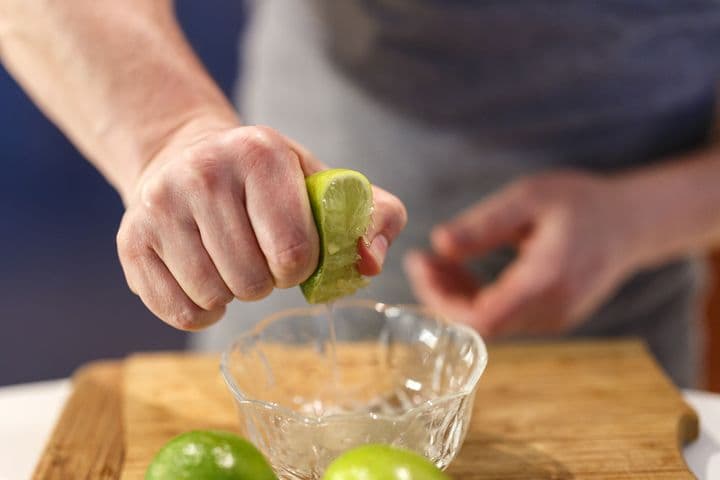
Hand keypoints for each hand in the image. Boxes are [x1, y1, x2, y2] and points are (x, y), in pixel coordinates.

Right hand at [117, 121, 405, 329]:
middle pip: (252, 281)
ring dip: (234, 293)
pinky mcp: (131, 240)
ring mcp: (159, 207)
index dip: (302, 267)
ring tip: (233, 262)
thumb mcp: (321, 183)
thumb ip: (372, 215)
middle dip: (266, 280)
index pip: (293, 251)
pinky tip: (206, 278)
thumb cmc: (266, 181)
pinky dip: (202, 311)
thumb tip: (370, 262)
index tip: (294, 252)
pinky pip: (179, 313)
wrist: (184, 156)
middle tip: (260, 256)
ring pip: (214, 297)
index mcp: (259, 153)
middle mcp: (202, 173)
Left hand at [405, 171, 636, 337]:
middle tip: (421, 260)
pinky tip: (461, 270)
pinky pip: (502, 318)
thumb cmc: (581, 203)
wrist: (630, 223)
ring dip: (455, 296)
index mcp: (546, 281)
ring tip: (437, 260)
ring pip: (488, 323)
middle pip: (479, 324)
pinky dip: (474, 298)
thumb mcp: (530, 198)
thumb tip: (439, 242)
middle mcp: (551, 310)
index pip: (480, 316)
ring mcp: (553, 319)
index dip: (441, 299)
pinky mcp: (550, 318)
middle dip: (441, 295)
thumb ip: (484, 224)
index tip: (419, 264)